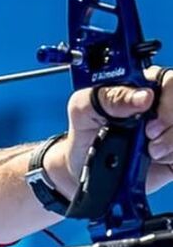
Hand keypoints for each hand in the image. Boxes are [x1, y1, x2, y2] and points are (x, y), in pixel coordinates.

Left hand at [61, 66, 172, 194]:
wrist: (82, 166)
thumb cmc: (84, 132)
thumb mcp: (83, 107)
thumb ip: (108, 96)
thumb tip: (143, 96)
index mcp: (140, 86)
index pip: (169, 79)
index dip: (166, 95)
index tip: (146, 109)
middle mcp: (160, 105)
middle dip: (170, 118)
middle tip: (149, 133)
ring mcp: (169, 128)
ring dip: (171, 141)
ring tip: (149, 149)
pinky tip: (157, 158)